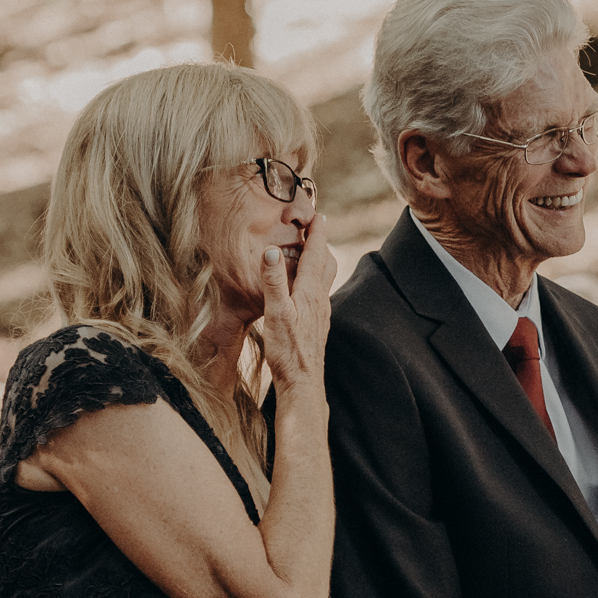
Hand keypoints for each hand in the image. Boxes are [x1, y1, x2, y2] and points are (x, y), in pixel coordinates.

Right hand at [256, 217, 333, 389]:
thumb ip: (273, 281)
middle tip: (316, 227)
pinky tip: (306, 287)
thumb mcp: (276, 313)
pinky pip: (319, 293)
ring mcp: (320, 312)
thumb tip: (272, 251)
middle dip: (321, 243)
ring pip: (324, 278)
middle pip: (325, 263)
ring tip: (312, 251)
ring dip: (320, 260)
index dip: (317, 233)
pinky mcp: (317, 324)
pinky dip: (315, 279)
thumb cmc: (288, 350)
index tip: (318, 215)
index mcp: (309, 292)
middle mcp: (319, 299)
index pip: (316, 254)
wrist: (302, 383)